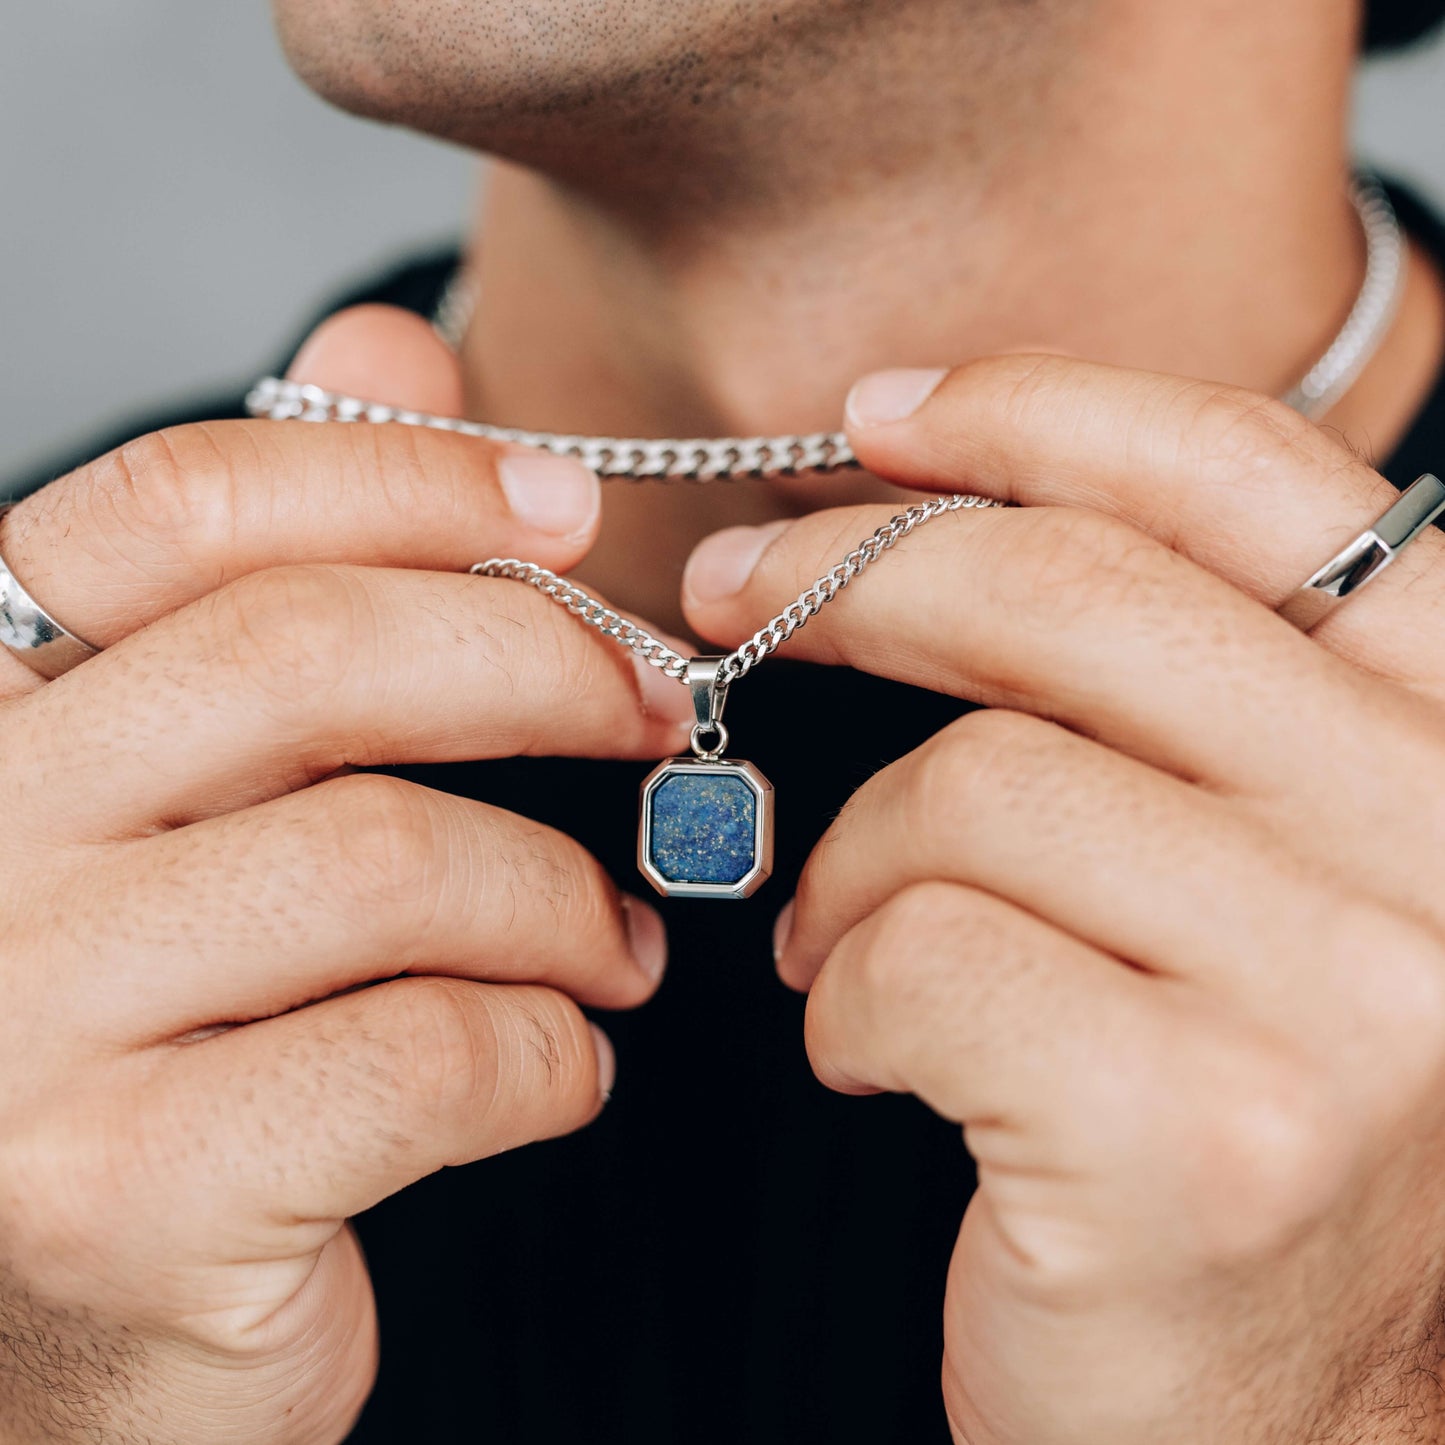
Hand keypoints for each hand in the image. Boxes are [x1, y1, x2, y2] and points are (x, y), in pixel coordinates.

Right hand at [0, 306, 688, 1444]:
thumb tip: (386, 346)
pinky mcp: (117, 1193)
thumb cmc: (194, 1018)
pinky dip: (543, 1049)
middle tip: (661, 719)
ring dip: (560, 898)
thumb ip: (293, 563)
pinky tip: (563, 1064)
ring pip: (381, 861)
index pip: (184, 510)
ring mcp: (18, 1023)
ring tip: (616, 944)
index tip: (573, 511)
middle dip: (540, 669)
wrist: (102, 1313)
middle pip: (302, 659)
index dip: (405, 479)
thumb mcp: (228, 784)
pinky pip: (413, 1054)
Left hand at [683, 356, 1444, 1442]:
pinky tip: (872, 1044)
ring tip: (836, 933)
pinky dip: (849, 989)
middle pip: (1071, 600)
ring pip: (971, 789)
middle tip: (733, 594)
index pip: (1246, 479)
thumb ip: (1149, 695)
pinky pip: (926, 953)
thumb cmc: (1222, 1103)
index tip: (879, 418)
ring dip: (852, 857)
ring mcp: (1346, 991)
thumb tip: (940, 511)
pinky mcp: (1203, 1133)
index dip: (1041, 409)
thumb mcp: (1231, 861)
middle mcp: (1439, 840)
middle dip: (861, 577)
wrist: (1274, 1414)